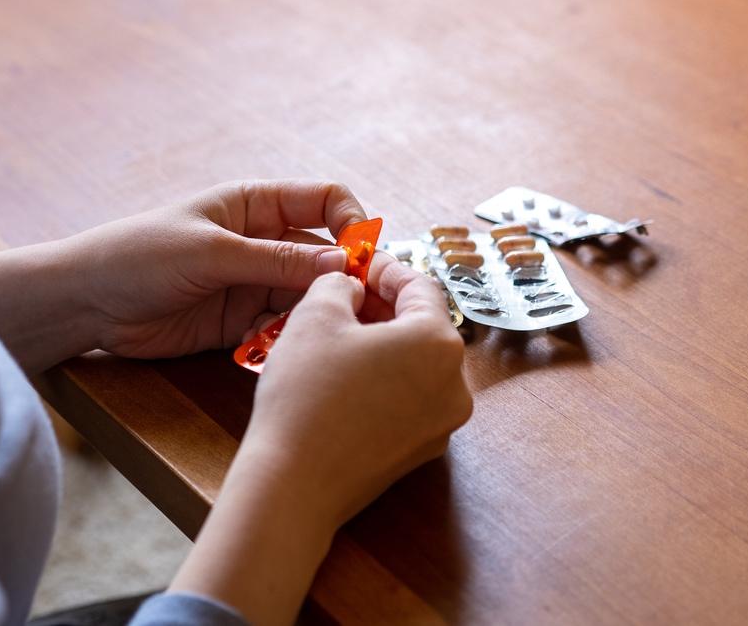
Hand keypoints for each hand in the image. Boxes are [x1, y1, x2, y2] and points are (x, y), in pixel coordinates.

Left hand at [69, 179, 366, 358]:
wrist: (86, 302)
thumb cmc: (138, 256)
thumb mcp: (210, 253)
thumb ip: (275, 260)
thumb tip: (341, 262)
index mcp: (255, 205)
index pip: (324, 201)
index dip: (351, 223)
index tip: (363, 256)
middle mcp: (261, 241)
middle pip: (323, 255)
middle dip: (343, 280)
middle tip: (361, 310)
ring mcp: (251, 282)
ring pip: (306, 296)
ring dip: (315, 314)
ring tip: (320, 334)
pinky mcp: (239, 322)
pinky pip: (280, 328)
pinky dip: (287, 339)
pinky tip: (281, 350)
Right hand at [168, 252, 471, 624]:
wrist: (294, 484)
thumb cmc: (306, 397)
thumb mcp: (315, 315)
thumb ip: (339, 285)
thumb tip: (351, 289)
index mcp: (439, 342)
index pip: (420, 286)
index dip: (384, 268)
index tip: (358, 264)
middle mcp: (454, 385)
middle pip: (422, 327)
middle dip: (381, 308)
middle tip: (343, 298)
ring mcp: (441, 423)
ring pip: (414, 366)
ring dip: (380, 345)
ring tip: (335, 338)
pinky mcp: (419, 451)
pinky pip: (406, 401)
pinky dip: (380, 382)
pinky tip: (340, 379)